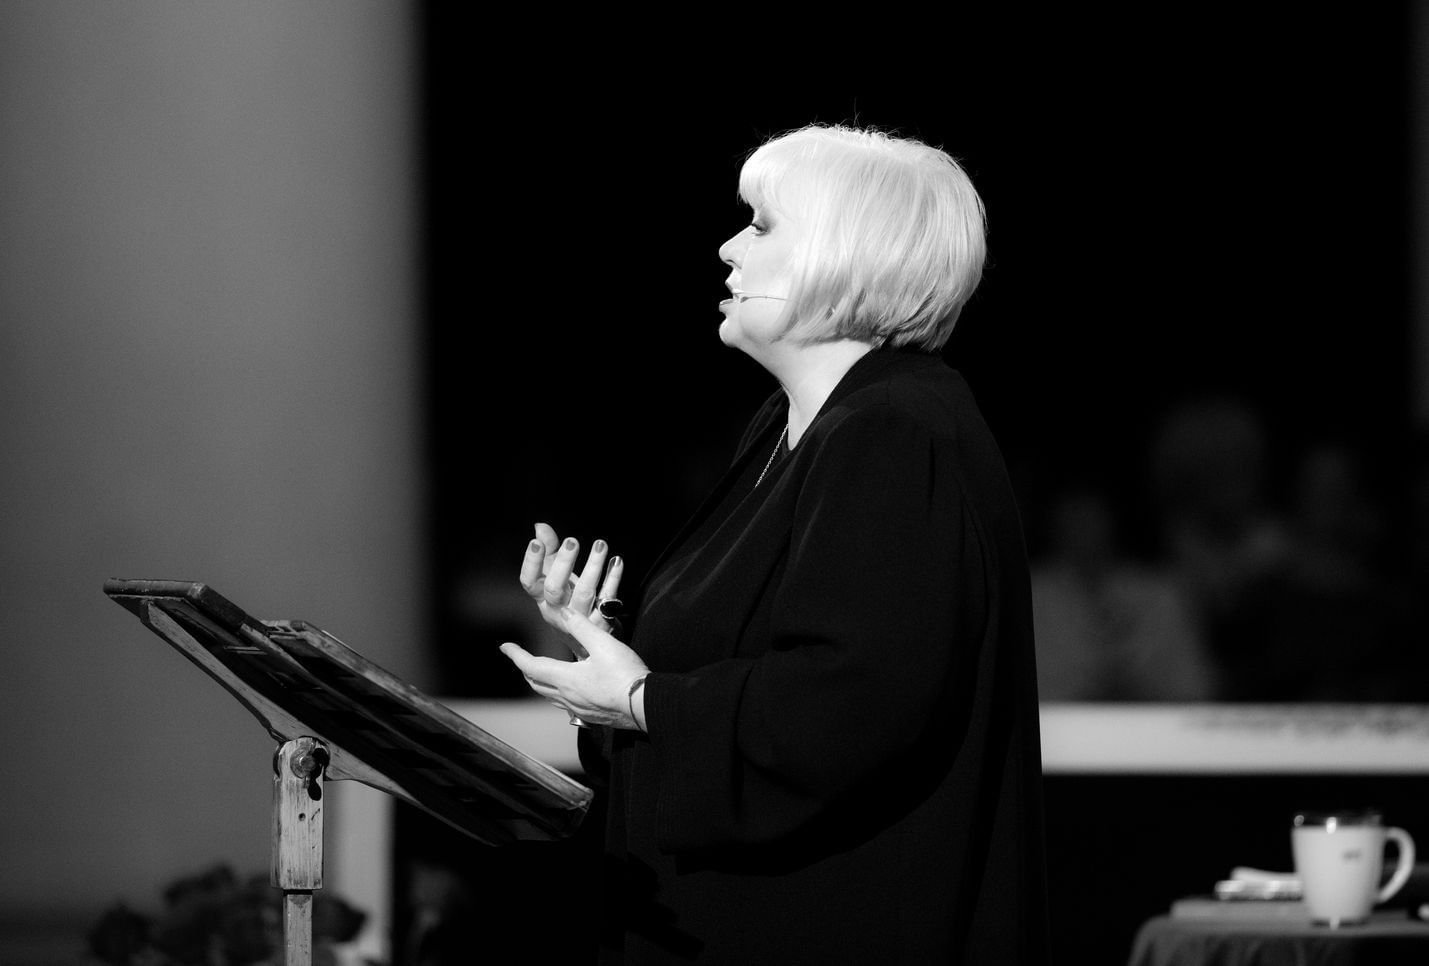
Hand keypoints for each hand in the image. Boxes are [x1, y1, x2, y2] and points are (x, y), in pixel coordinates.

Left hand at [500, 610, 648, 728]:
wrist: (645, 705)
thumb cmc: (625, 675)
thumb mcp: (603, 643)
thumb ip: (581, 627)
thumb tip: (563, 612)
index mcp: (566, 679)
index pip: (531, 666)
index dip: (516, 655)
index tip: (505, 646)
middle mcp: (567, 697)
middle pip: (536, 683)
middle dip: (526, 669)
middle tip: (521, 658)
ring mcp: (578, 709)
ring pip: (549, 696)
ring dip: (540, 682)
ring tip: (539, 672)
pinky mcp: (591, 715)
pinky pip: (565, 705)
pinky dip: (557, 693)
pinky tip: (568, 690)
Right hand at [520, 523, 625, 652]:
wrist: (588, 643)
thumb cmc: (569, 602)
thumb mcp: (555, 578)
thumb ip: (549, 551)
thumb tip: (540, 526)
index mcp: (543, 599)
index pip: (529, 582)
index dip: (530, 563)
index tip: (536, 542)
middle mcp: (558, 611)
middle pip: (555, 589)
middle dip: (563, 564)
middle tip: (572, 541)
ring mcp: (580, 621)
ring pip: (585, 593)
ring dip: (593, 567)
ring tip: (600, 544)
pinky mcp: (602, 624)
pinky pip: (608, 599)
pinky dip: (613, 579)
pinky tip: (617, 561)